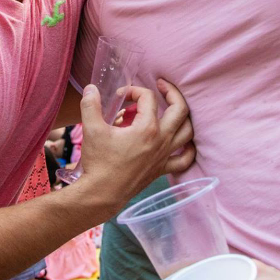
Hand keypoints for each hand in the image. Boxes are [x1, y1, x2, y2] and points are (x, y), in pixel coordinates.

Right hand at [78, 80, 194, 200]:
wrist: (102, 193)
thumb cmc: (99, 162)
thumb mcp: (91, 130)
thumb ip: (91, 105)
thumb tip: (91, 88)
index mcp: (147, 129)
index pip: (148, 98)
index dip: (134, 90)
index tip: (120, 96)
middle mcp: (161, 140)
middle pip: (180, 109)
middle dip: (172, 92)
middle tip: (162, 86)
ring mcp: (164, 156)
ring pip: (187, 131)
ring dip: (183, 116)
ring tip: (173, 109)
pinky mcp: (162, 168)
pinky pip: (185, 159)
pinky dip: (188, 148)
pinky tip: (183, 142)